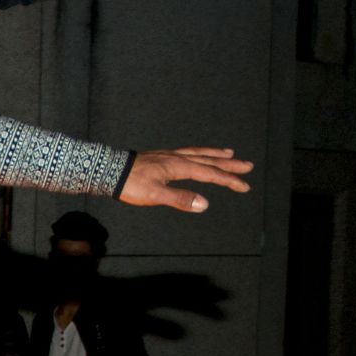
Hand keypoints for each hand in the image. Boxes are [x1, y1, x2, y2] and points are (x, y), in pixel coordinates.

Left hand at [119, 148, 252, 213]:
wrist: (107, 170)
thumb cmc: (129, 184)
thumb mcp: (154, 195)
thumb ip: (179, 199)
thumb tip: (204, 204)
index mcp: (179, 167)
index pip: (210, 174)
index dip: (229, 180)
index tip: (244, 186)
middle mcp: (177, 158)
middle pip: (209, 160)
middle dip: (229, 165)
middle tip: (248, 166)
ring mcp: (168, 155)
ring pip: (198, 153)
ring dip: (215, 154)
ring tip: (229, 153)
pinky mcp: (160, 156)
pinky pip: (186, 152)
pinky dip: (198, 153)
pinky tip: (197, 155)